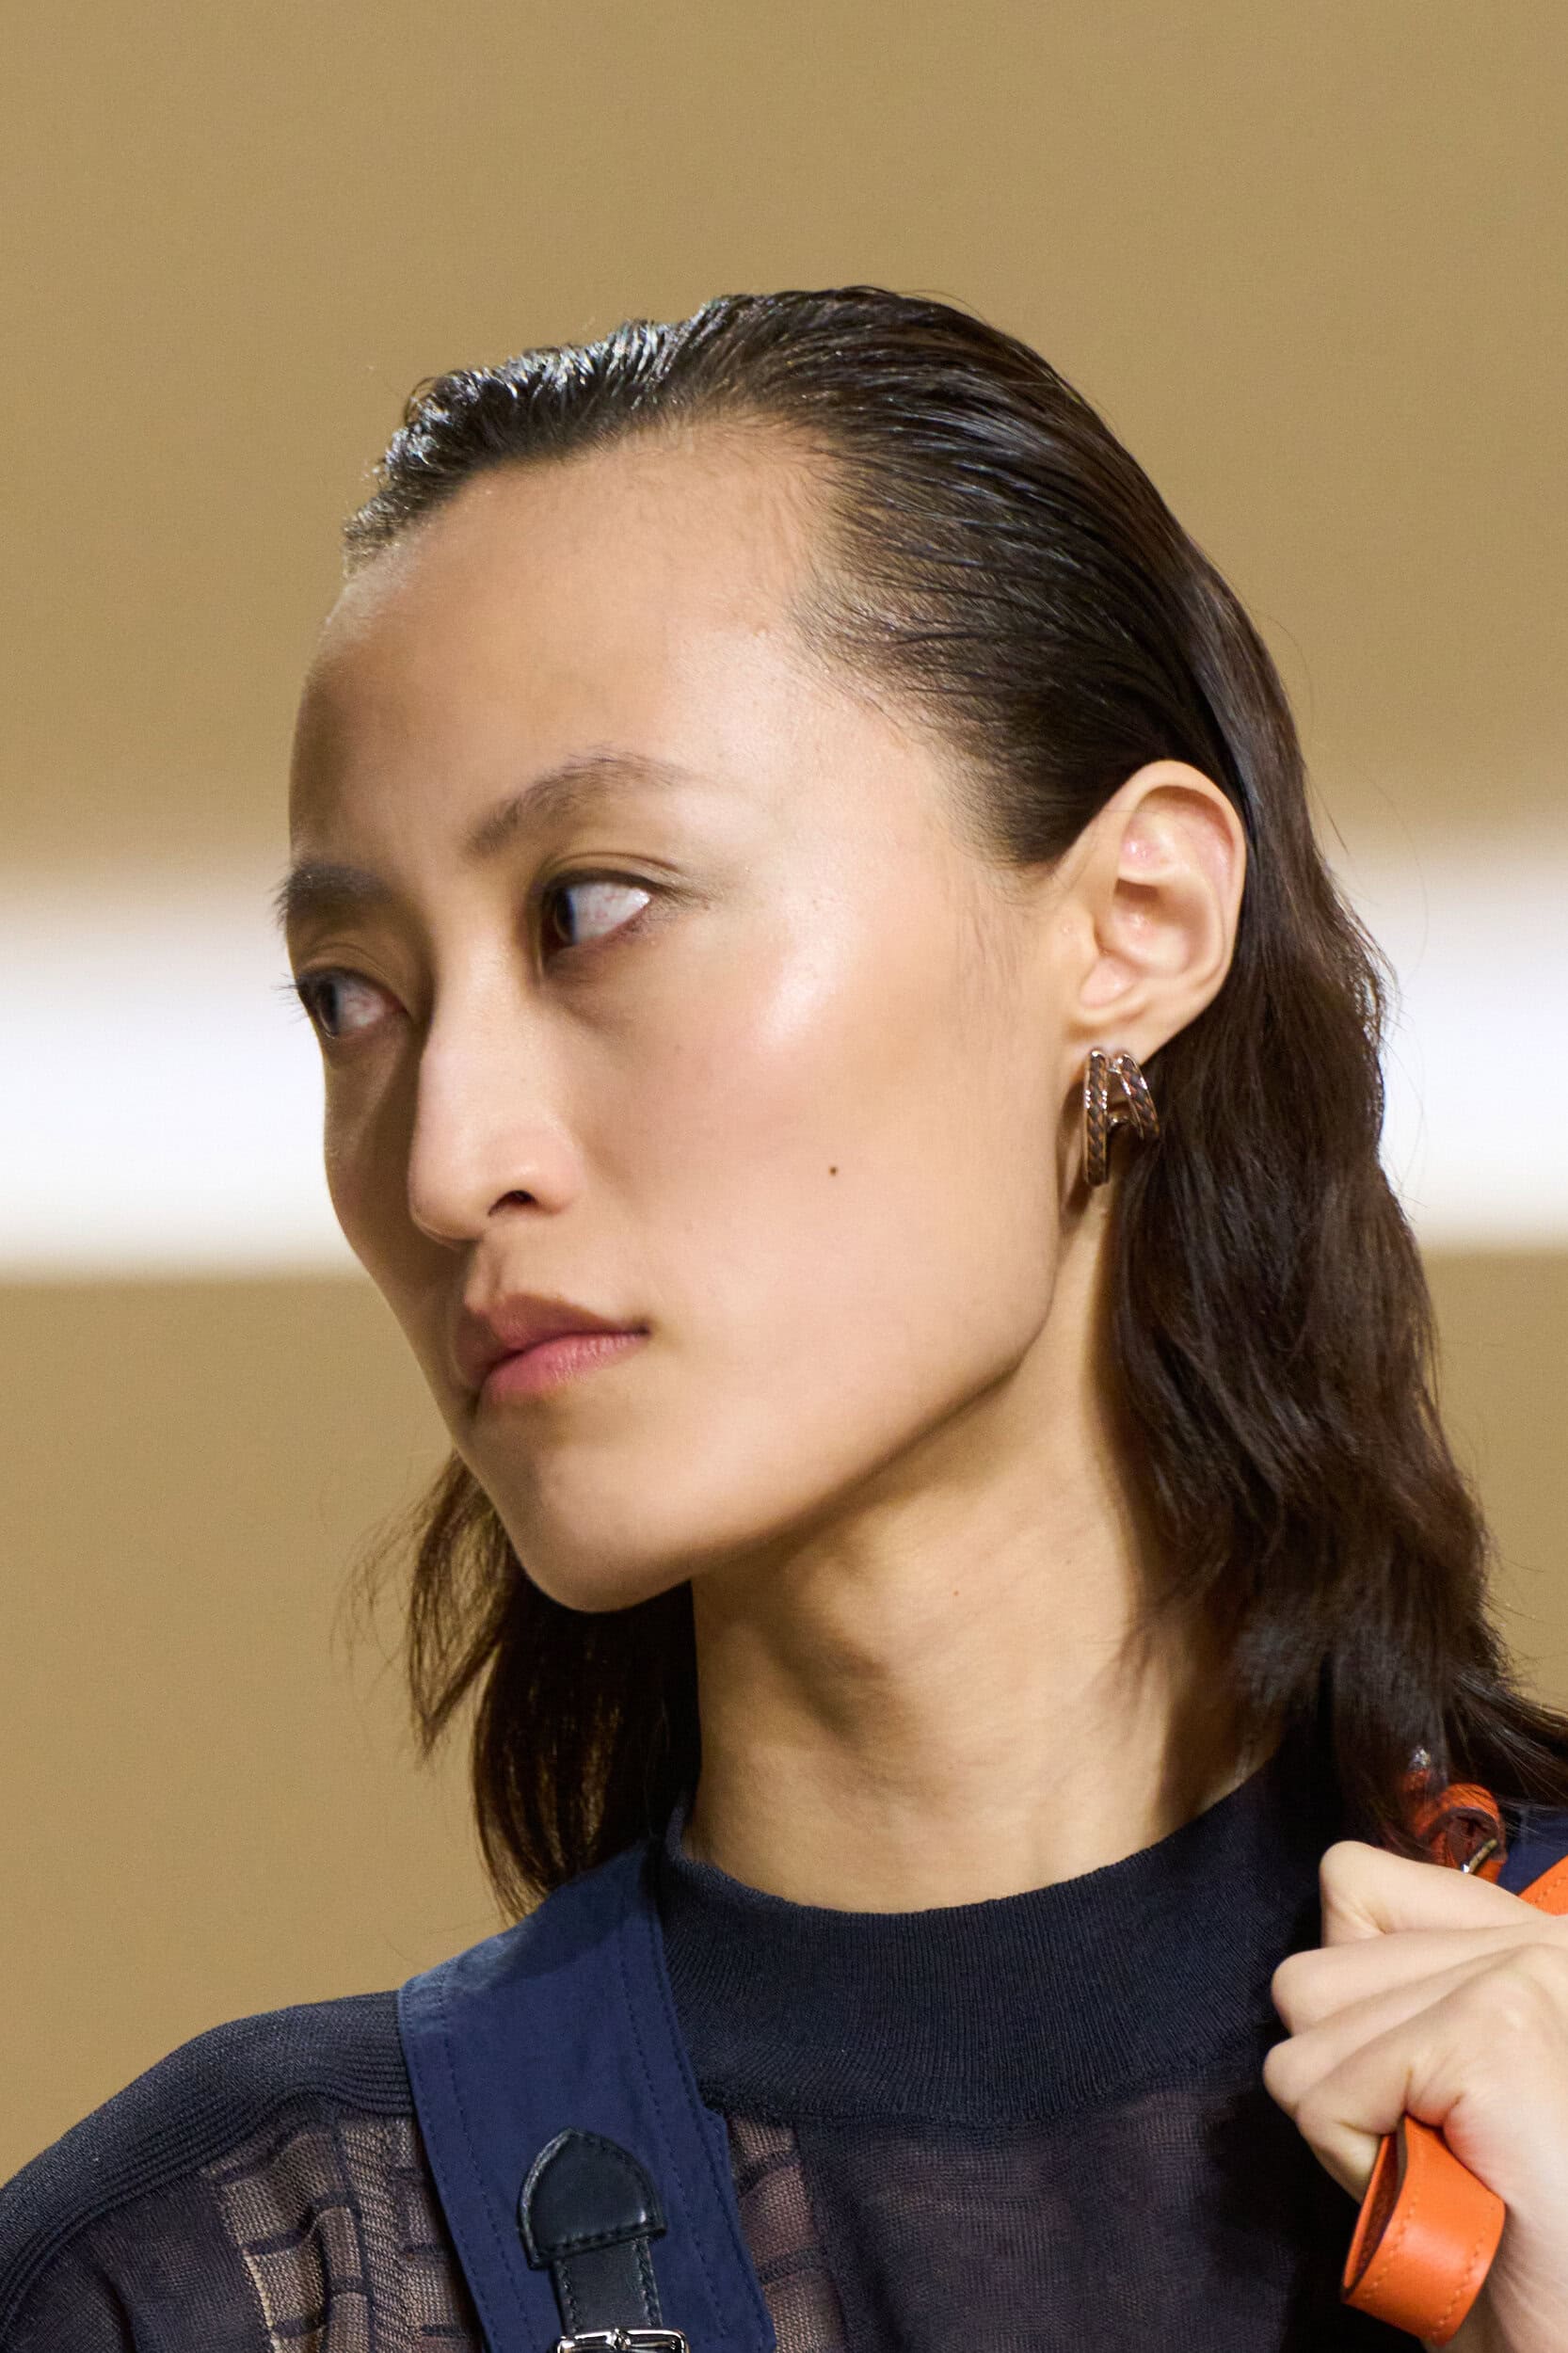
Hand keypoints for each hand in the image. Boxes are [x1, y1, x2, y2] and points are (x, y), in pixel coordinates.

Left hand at [1263, 1841, 1567, 2352]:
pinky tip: (1447, 2196)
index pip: (1351, 1881)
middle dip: (1344, 2084)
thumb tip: (1323, 1945)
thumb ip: (1402, 1993)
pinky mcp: (1488, 2036)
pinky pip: (1322, 2096)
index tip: (1418, 2087)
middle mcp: (1536, 1938)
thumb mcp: (1450, 2085)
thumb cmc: (1515, 2234)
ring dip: (1350, 2129)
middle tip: (1440, 2153)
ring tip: (1447, 2172)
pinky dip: (1359, 2169)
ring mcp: (1515, 1976)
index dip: (1347, 2003)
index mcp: (1528, 1938)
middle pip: (1307, 1975)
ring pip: (1301, 2034)